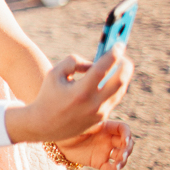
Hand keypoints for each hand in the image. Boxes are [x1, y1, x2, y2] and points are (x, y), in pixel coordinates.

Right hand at [6, 44, 132, 142]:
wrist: (44, 125)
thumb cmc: (48, 95)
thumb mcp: (54, 73)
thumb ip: (74, 61)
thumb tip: (94, 64)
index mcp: (80, 92)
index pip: (101, 69)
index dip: (113, 55)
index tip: (119, 45)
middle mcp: (93, 104)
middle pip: (120, 81)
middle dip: (125, 65)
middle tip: (123, 56)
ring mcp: (99, 113)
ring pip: (120, 91)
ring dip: (122, 76)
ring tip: (118, 66)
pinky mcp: (101, 119)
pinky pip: (114, 99)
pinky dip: (115, 86)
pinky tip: (110, 79)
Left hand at [55, 120, 133, 169]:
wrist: (59, 144)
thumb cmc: (69, 130)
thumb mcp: (77, 127)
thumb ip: (89, 127)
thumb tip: (101, 126)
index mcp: (106, 127)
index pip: (123, 129)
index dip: (127, 135)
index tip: (125, 141)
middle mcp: (109, 139)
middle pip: (126, 144)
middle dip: (127, 151)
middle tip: (121, 157)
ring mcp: (105, 151)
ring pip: (120, 157)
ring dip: (121, 163)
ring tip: (116, 168)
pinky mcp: (100, 162)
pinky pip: (110, 169)